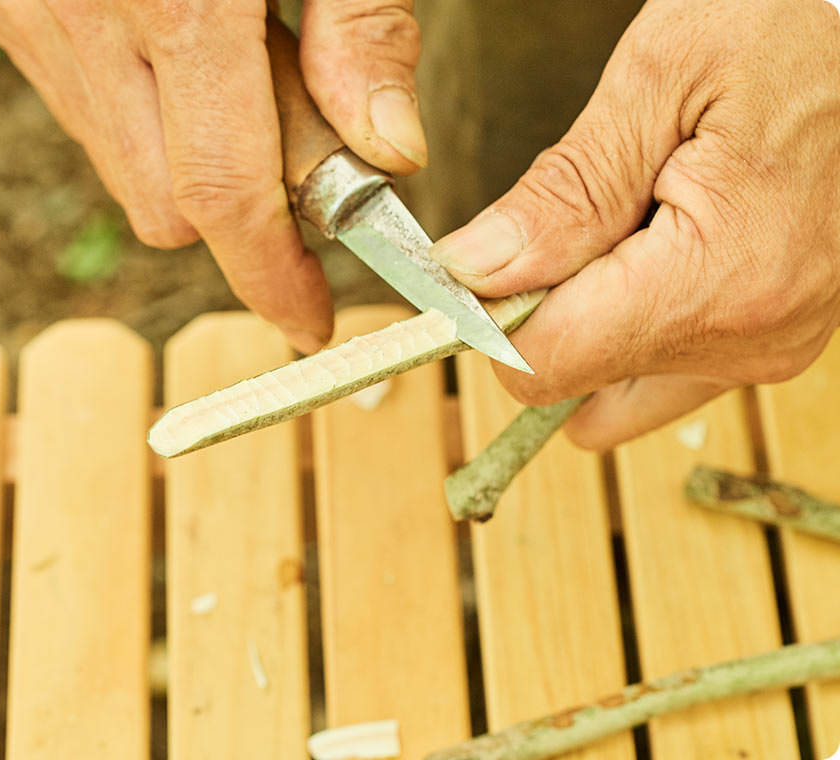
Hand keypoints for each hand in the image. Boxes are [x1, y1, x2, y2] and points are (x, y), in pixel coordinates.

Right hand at [0, 0, 426, 352]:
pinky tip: (175, 38)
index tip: (306, 320)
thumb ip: (363, 22)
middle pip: (167, 205)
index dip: (269, 278)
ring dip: (192, 156)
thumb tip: (391, 154)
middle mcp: (80, 16)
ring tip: (237, 63)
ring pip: (118, 163)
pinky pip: (77, 105)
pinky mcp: (0, 1)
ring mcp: (26, 12)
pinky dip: (141, 109)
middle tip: (306, 138)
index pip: (223, 195)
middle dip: (244, 207)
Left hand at [429, 0, 839, 448]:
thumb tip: (473, 273)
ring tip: (626, 222)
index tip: (479, 260)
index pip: (544, 363)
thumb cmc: (781, 32)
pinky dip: (630, 324)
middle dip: (543, 312)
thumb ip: (561, 194)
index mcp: (718, 283)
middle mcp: (751, 340)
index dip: (490, 317)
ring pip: (611, 384)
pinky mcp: (773, 340)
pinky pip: (662, 367)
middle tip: (569, 220)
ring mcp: (770, 348)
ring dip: (589, 319)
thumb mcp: (656, 83)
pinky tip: (648, 250)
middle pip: (574, 380)